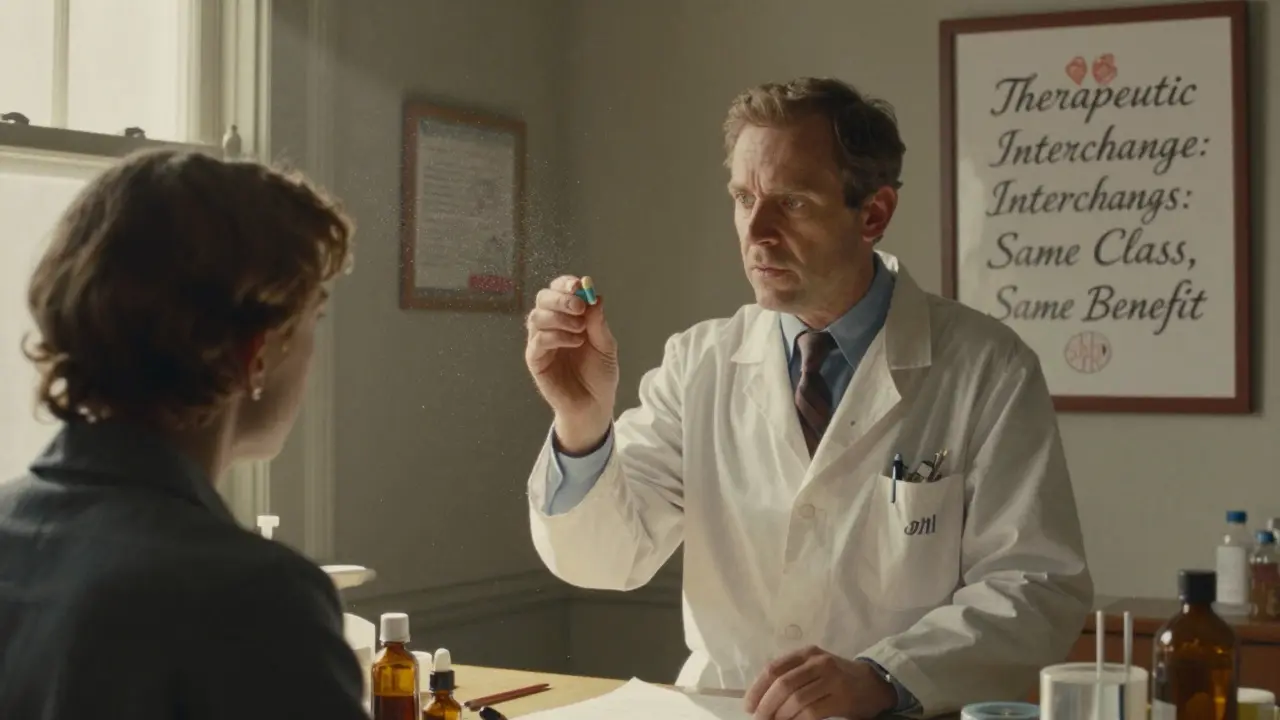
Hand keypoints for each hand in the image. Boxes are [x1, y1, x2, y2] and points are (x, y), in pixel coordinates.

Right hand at [524, 275, 618, 451]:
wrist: (595, 405)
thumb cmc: (599, 375)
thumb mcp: (606, 345)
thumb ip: (598, 322)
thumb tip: (594, 296)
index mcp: (567, 317)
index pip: (558, 291)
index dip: (565, 284)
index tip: (578, 284)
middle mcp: (551, 326)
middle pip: (543, 299)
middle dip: (560, 298)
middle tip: (579, 307)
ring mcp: (541, 343)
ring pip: (537, 317)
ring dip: (559, 318)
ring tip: (581, 330)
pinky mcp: (535, 360)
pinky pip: (537, 341)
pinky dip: (556, 336)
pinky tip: (575, 343)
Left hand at [744, 647, 896, 719]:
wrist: (873, 683)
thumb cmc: (836, 677)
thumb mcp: (813, 667)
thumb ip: (791, 675)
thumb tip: (761, 698)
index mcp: (806, 653)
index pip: (774, 669)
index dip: (757, 689)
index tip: (749, 706)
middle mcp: (818, 663)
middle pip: (783, 684)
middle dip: (766, 705)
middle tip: (760, 719)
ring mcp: (832, 680)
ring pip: (796, 699)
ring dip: (781, 715)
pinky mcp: (842, 698)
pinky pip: (812, 712)